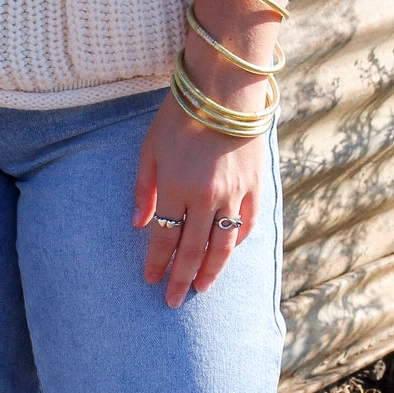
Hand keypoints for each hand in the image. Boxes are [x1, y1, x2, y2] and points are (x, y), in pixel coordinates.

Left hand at [133, 92, 264, 307]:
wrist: (225, 90)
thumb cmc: (179, 116)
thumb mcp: (150, 149)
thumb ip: (143, 189)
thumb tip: (139, 224)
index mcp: (176, 188)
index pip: (164, 238)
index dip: (156, 263)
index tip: (150, 281)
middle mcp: (205, 197)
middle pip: (191, 251)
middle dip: (180, 280)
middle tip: (173, 302)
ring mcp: (233, 194)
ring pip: (222, 245)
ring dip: (210, 271)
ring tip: (201, 289)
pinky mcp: (254, 186)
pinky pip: (247, 224)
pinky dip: (237, 242)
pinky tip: (227, 254)